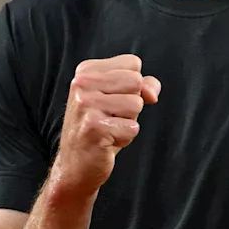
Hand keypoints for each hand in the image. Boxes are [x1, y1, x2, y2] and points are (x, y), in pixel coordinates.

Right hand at [53, 54, 159, 195]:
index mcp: (87, 71)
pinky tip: (107, 140)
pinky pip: (133, 128)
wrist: (76, 164)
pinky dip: (125, 137)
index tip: (112, 100)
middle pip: (136, 82)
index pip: (133, 64)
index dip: (133, 86)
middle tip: (111, 117)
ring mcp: (85, 104)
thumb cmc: (101, 128)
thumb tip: (152, 93)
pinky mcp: (93, 126)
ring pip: (136, 104)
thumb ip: (143, 86)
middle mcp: (82, 83)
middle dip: (132, 104)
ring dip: (129, 121)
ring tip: (109, 128)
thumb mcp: (121, 99)